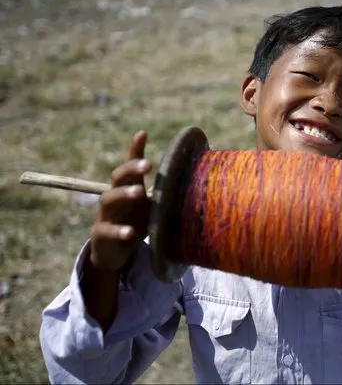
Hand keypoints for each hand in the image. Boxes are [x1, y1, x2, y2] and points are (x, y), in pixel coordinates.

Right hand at [88, 130, 151, 273]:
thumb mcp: (151, 208)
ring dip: (123, 194)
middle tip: (148, 165)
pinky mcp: (100, 235)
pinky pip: (107, 230)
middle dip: (131, 169)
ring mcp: (105, 215)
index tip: (143, 134)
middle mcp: (115, 198)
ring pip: (108, 199)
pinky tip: (130, 233)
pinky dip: (119, 230)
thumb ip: (165, 196)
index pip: (130, 167)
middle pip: (117, 177)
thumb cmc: (136, 224)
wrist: (115, 254)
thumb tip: (194, 182)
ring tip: (139, 192)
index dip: (135, 150)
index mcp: (128, 189)